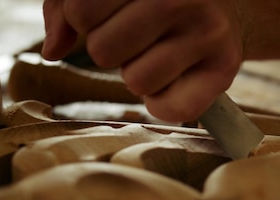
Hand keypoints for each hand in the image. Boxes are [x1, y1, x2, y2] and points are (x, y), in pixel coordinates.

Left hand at [42, 0, 244, 122]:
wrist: (226, 7)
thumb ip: (67, 6)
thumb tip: (52, 50)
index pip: (80, 10)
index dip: (81, 19)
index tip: (106, 14)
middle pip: (103, 50)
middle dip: (109, 49)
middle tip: (134, 37)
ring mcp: (208, 30)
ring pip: (135, 80)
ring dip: (137, 75)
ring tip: (156, 55)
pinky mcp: (224, 68)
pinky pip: (171, 108)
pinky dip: (162, 104)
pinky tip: (171, 82)